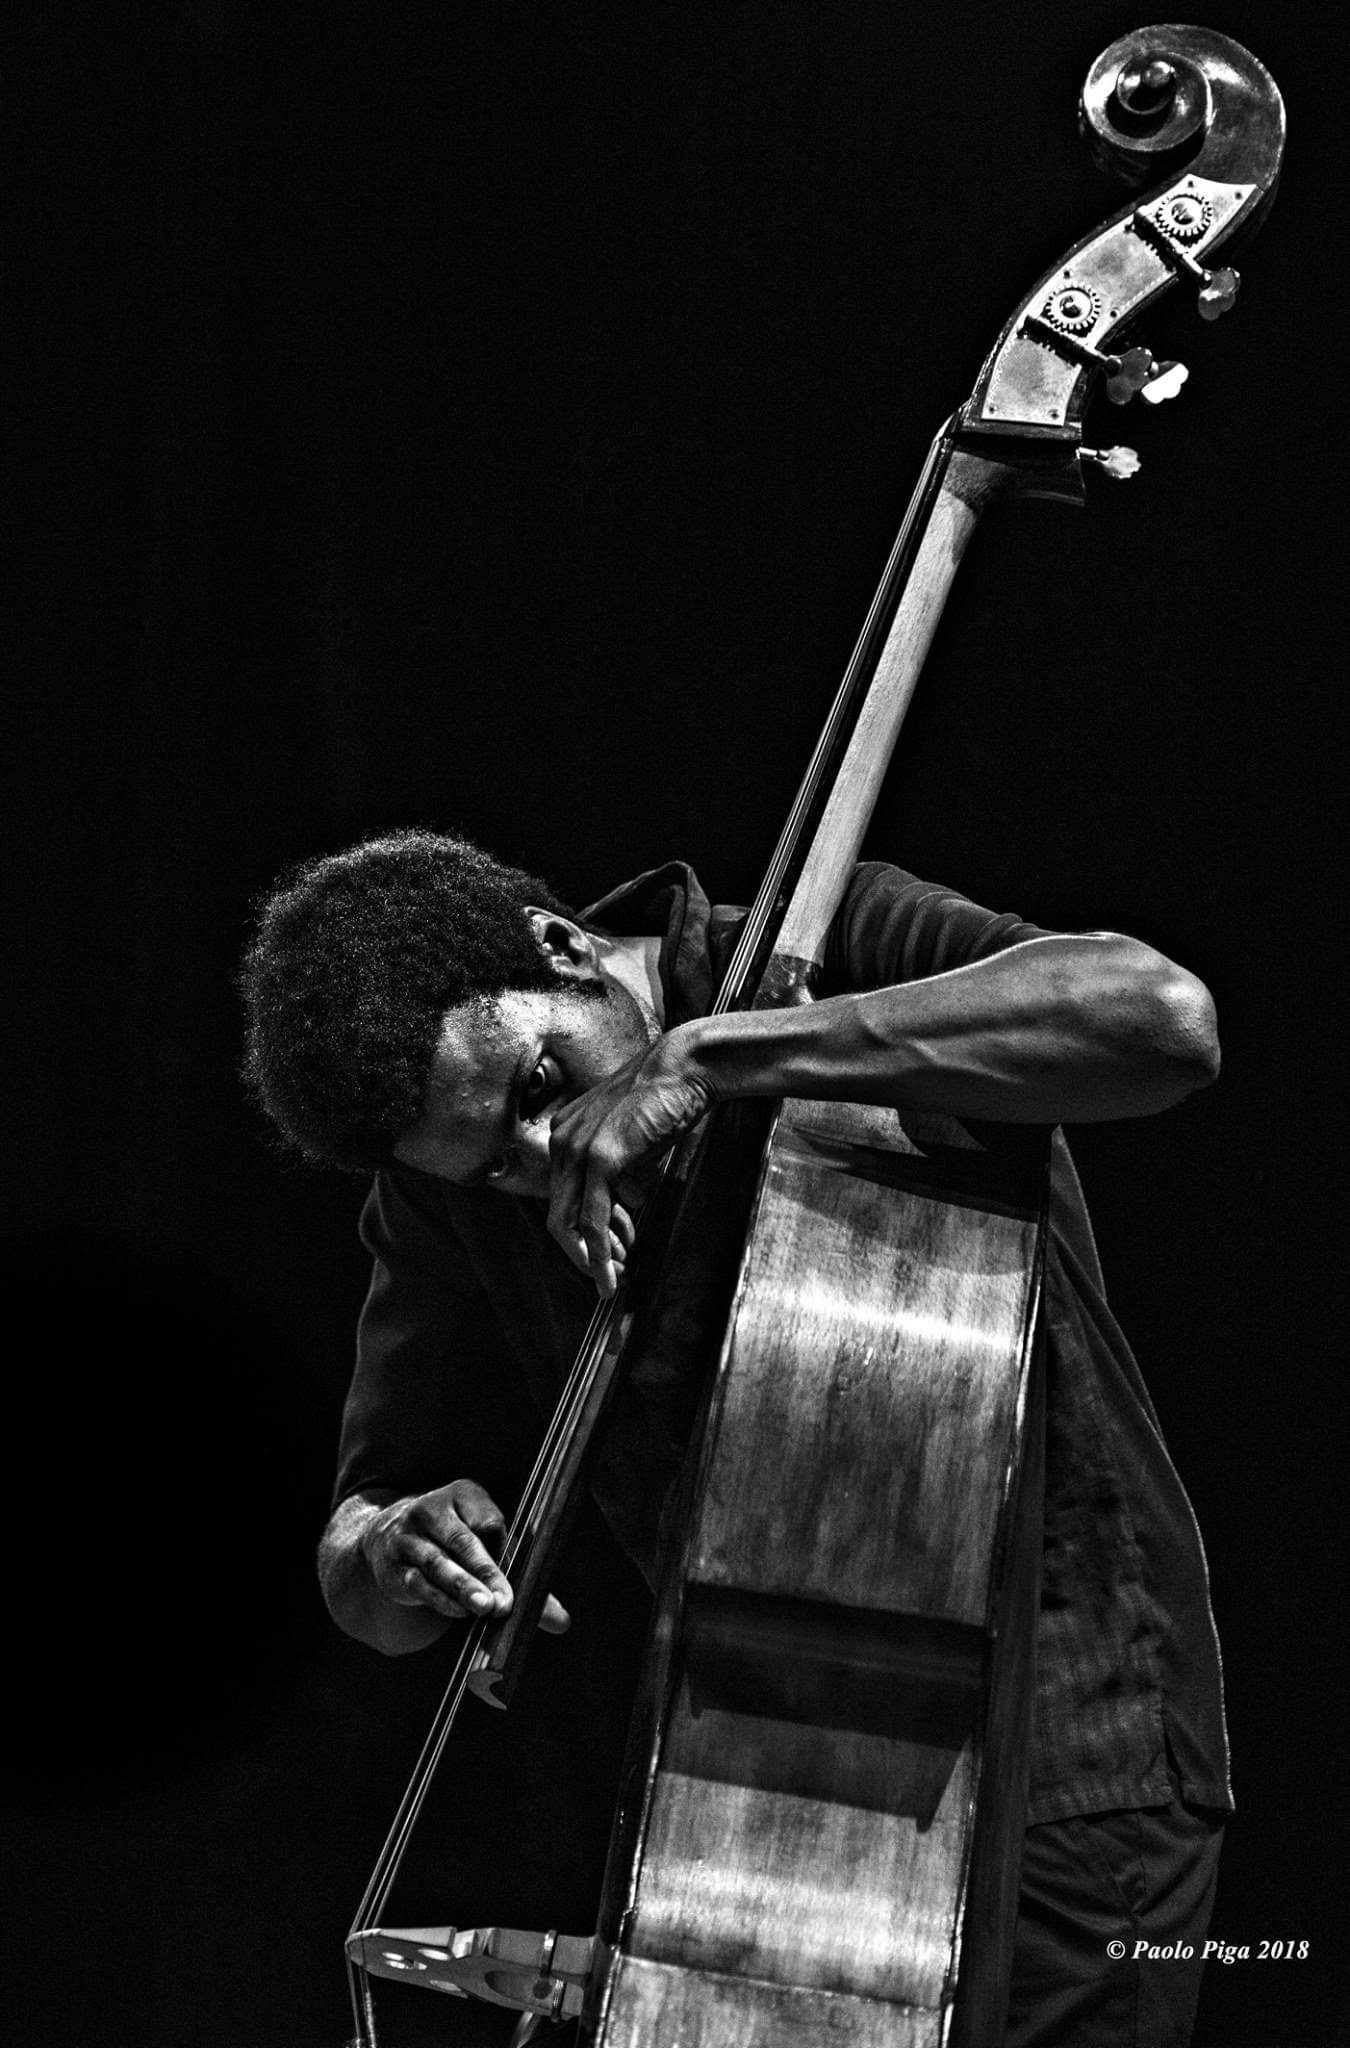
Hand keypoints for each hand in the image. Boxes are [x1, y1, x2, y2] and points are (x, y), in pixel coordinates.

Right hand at [361, 1479, 569, 1632]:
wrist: (388, 1538)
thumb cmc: (454, 1543)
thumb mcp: (486, 1545)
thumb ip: (521, 1578)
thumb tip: (562, 1622)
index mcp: (463, 1494)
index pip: (487, 1519)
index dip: (503, 1545)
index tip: (518, 1571)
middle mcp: (432, 1509)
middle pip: (463, 1541)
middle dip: (486, 1572)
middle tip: (505, 1601)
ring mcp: (408, 1537)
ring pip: (438, 1562)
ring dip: (462, 1586)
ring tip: (485, 1608)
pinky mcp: (394, 1566)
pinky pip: (418, 1582)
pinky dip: (439, 1598)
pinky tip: (458, 1611)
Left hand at [546, 1028, 715, 1295]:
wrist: (684, 1067)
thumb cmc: (668, 1098)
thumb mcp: (635, 1140)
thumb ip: (621, 1171)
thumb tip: (624, 1206)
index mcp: (566, 1133)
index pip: (564, 1196)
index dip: (584, 1231)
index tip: (611, 1251)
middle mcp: (563, 1141)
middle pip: (557, 1214)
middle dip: (583, 1253)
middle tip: (610, 1276)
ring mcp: (577, 1148)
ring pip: (568, 1223)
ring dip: (590, 1259)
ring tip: (614, 1280)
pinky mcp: (600, 1158)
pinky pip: (591, 1219)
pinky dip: (599, 1253)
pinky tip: (611, 1273)